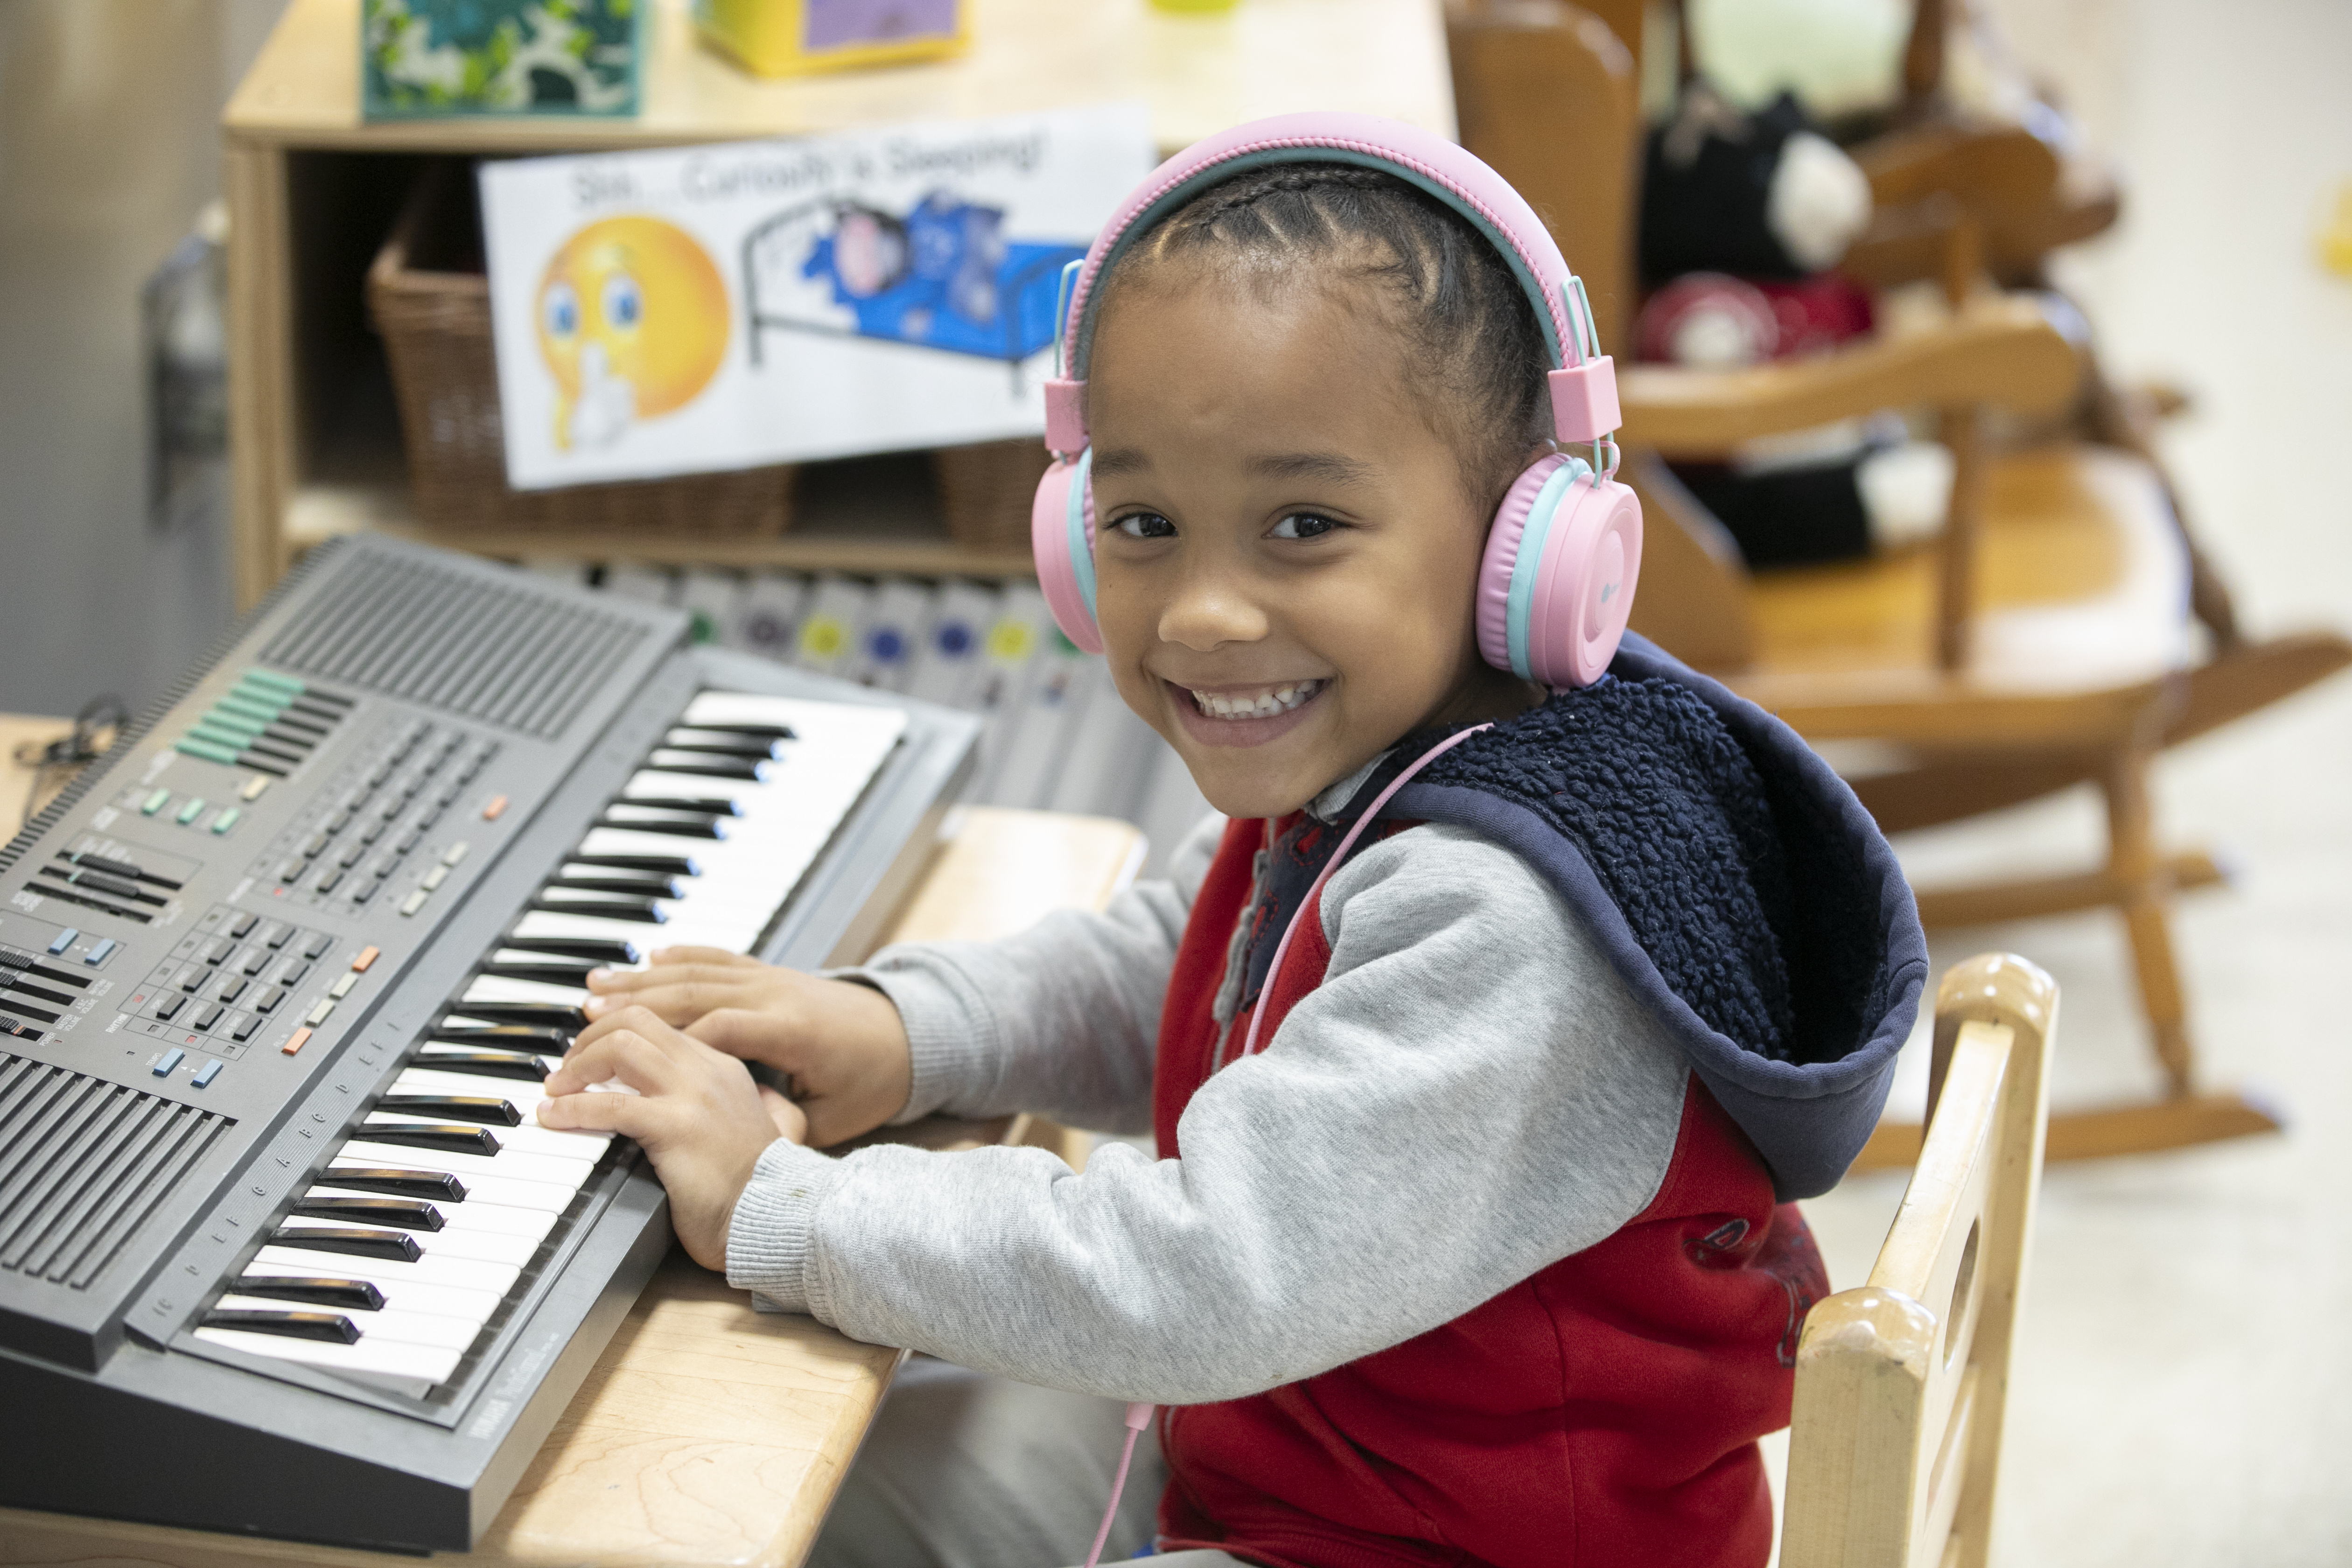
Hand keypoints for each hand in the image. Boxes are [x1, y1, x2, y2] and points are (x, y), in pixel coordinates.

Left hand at [537, 1006, 806, 1270]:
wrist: (775, 1217)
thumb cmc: (766, 1186)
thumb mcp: (782, 1129)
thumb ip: (775, 1105)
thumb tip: (770, 1095)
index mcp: (726, 1068)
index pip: (660, 1027)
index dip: (617, 1034)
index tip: (592, 1055)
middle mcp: (707, 1071)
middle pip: (636, 1021)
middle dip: (590, 1036)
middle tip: (567, 1066)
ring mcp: (692, 1095)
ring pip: (620, 1046)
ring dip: (576, 1064)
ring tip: (556, 1089)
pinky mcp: (673, 1127)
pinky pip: (609, 1104)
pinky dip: (571, 1107)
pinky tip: (554, 1117)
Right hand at [583, 948, 912, 1146]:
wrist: (910, 1035)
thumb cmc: (872, 1082)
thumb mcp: (832, 1118)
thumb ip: (782, 1124)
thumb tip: (737, 1140)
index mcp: (790, 1030)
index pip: (718, 1028)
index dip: (666, 1045)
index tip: (623, 1066)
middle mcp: (775, 995)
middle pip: (692, 994)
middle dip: (633, 1008)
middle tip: (582, 1025)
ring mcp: (771, 978)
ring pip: (695, 973)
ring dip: (641, 981)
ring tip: (592, 993)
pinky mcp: (770, 972)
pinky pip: (716, 958)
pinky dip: (679, 957)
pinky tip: (646, 959)